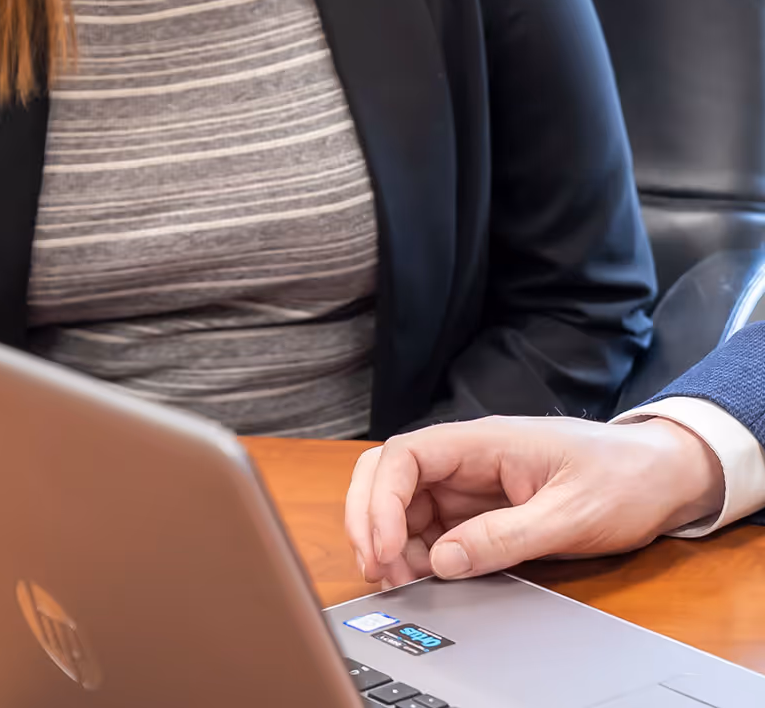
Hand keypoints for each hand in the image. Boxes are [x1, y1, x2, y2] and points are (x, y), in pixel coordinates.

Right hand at [345, 415, 725, 587]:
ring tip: (400, 584)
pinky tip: (422, 578)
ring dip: (389, 540)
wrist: (658, 475)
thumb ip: (505, 537)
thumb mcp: (569, 516)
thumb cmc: (620, 481)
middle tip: (376, 570)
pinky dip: (415, 552)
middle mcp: (467, 458)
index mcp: (484, 442)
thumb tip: (442, 560)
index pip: (406, 455)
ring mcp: (470, 483)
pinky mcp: (480, 508)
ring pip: (403, 502)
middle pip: (389, 473)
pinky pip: (431, 525)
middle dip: (369, 517)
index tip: (384, 549)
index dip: (381, 500)